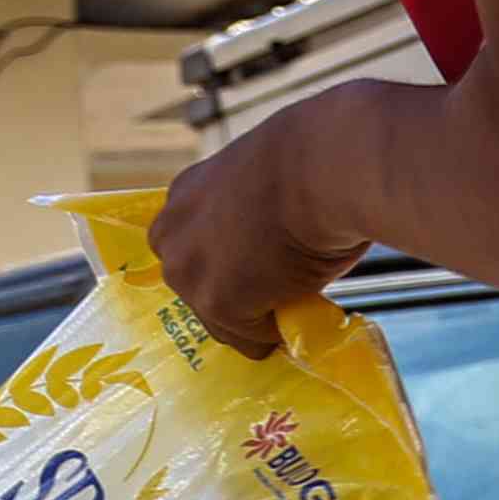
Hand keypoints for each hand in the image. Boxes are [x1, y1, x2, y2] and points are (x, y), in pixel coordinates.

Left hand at [152, 109, 371, 355]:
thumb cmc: (311, 159)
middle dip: (236, 295)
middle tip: (280, 287)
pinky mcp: (219, 304)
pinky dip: (280, 331)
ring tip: (297, 294)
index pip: (193, 250)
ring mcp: (192, 273)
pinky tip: (303, 303)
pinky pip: (253, 340)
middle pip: (201, 291)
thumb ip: (247, 215)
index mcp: (185, 195)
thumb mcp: (262, 179)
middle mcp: (174, 235)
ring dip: (258, 316)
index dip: (227, 263)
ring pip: (224, 322)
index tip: (256, 266)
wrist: (325, 165)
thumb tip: (269, 251)